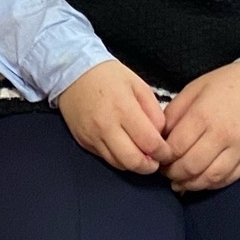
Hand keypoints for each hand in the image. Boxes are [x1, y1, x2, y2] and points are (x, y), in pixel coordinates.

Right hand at [54, 60, 167, 174]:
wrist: (72, 72)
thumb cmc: (109, 76)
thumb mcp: (139, 85)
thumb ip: (154, 111)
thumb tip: (160, 136)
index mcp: (124, 109)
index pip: (150, 143)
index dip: (163, 153)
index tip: (167, 152)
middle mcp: (106, 127)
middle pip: (133, 161)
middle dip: (149, 166)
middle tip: (155, 161)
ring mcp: (92, 136)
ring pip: (119, 164)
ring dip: (133, 164)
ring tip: (140, 154)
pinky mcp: (83, 141)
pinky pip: (105, 158)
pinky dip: (118, 158)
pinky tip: (124, 148)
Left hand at [158, 61, 239, 192]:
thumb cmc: (227, 84)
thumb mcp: (194, 89)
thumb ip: (174, 113)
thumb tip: (159, 136)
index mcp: (203, 115)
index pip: (175, 147)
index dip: (162, 157)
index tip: (157, 157)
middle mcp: (221, 135)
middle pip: (190, 166)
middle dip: (173, 174)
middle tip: (166, 171)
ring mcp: (238, 149)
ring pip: (209, 178)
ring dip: (190, 184)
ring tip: (180, 181)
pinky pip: (228, 179)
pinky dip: (211, 184)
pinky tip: (200, 181)